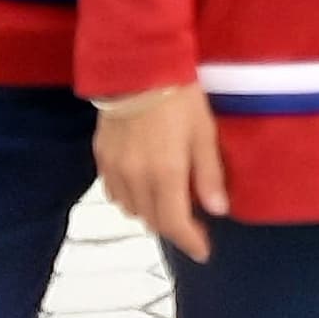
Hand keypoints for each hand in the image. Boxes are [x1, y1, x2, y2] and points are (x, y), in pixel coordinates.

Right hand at [93, 86, 226, 261]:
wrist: (135, 66)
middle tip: (191, 226)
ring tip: (169, 205)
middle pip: (152, 221)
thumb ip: (208, 174)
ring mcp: (115, 169)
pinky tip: (143, 188)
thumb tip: (218, 211)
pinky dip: (130, 198)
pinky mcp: (101, 157)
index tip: (203, 252)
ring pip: (131, 210)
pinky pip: (114, 192)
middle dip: (173, 228)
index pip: (175, 224)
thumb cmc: (179, 96)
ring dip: (151, 213)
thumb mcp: (204, 132)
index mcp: (165, 174)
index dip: (190, 242)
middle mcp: (136, 178)